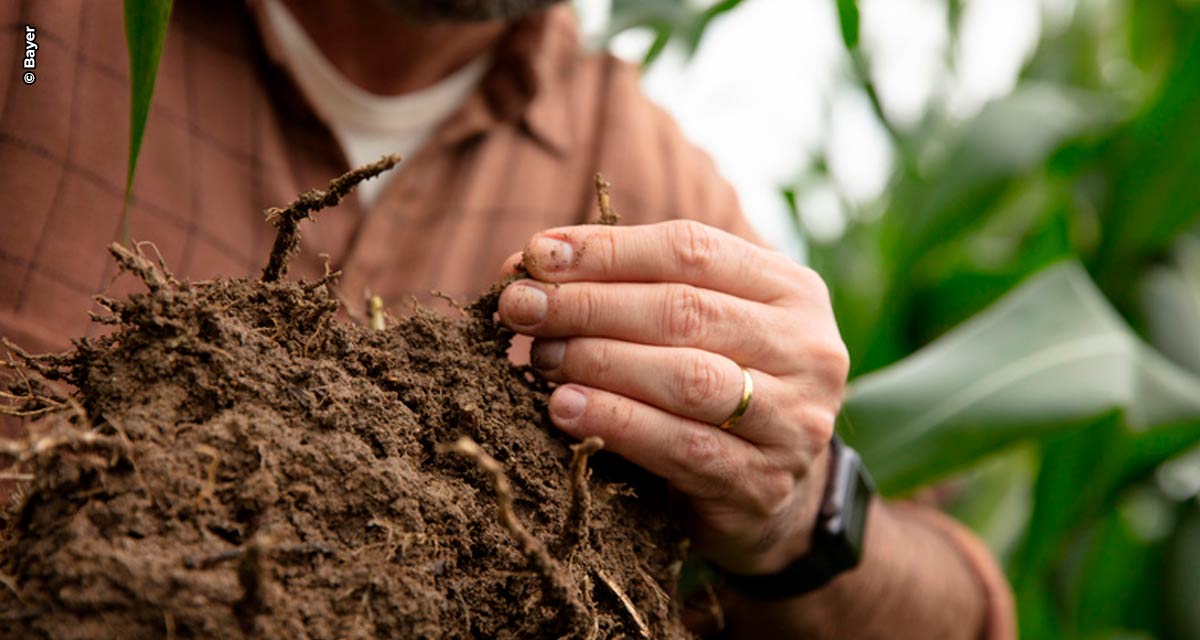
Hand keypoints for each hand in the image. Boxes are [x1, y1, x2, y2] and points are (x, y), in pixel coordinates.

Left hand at [497, 220, 849, 573]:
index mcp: (791, 290)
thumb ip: (632, 287)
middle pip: (684, 310)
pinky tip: (565, 409)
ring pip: (686, 378)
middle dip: (589, 304)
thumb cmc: (718, 382)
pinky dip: (616, 422)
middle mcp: (807, 349)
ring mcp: (792, 421)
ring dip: (598, 361)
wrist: (774, 493)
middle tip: (521, 307)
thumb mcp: (699, 325)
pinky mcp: (762, 482)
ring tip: (540, 357)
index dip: (608, 249)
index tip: (537, 255)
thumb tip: (532, 261)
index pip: (692, 249)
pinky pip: (681, 446)